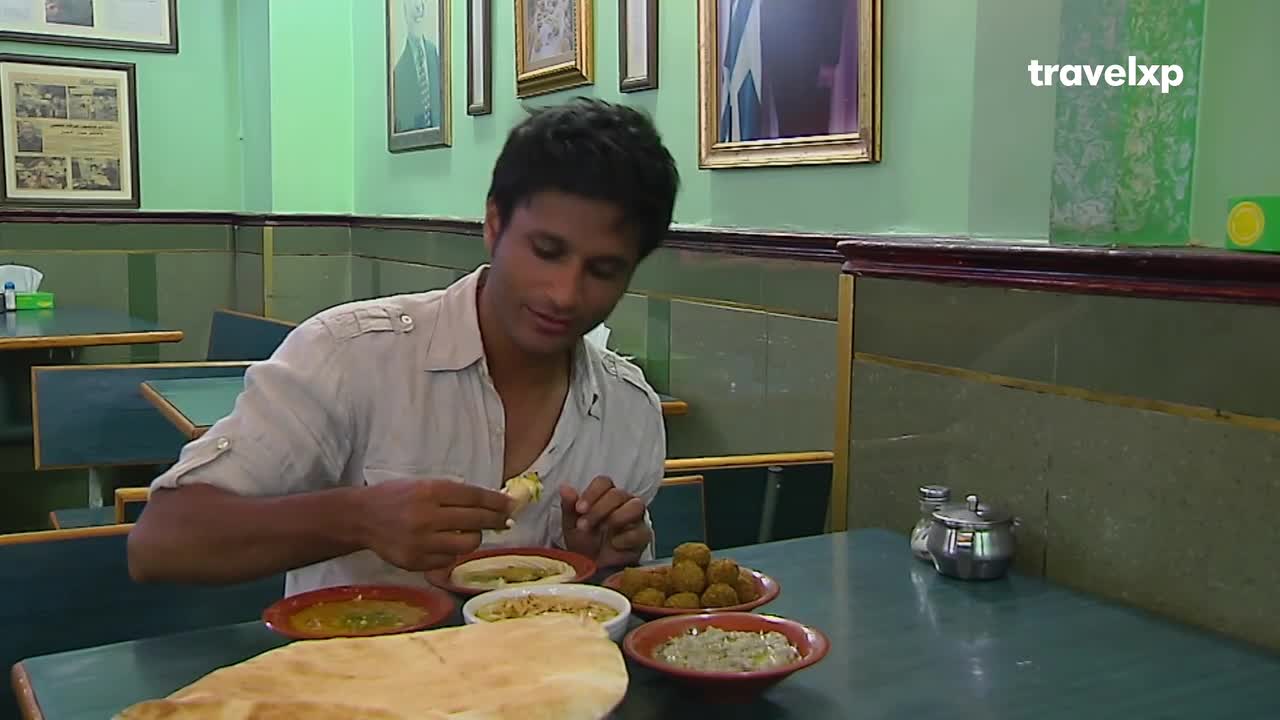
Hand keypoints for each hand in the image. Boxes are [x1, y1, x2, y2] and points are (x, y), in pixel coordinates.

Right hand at [359, 479, 513, 571]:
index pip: (473, 497)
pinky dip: (453, 553)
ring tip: (469, 532)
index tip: (511, 505)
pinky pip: (449, 560)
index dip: (496, 502)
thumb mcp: (424, 485)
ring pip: (467, 545)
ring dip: (474, 538)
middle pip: (475, 521)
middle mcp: (426, 517)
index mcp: (429, 492)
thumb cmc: (397, 497)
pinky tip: (446, 544)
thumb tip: (492, 503)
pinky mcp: (415, 562)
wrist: (362, 518)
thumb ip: (454, 494)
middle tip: (506, 521)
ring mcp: (421, 542)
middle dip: (496, 520)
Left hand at [559, 476, 651, 567]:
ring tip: (603, 531)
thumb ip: (569, 507)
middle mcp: (623, 502)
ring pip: (636, 505)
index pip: (603, 482)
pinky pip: (641, 531)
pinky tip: (614, 544)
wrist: (594, 568)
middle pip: (618, 494)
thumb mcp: (571, 526)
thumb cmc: (584, 542)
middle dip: (599, 509)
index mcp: (604, 496)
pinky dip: (626, 537)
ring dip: (616, 517)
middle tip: (584, 526)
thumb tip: (565, 488)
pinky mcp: (643, 536)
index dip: (592, 493)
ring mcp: (636, 518)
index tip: (579, 509)